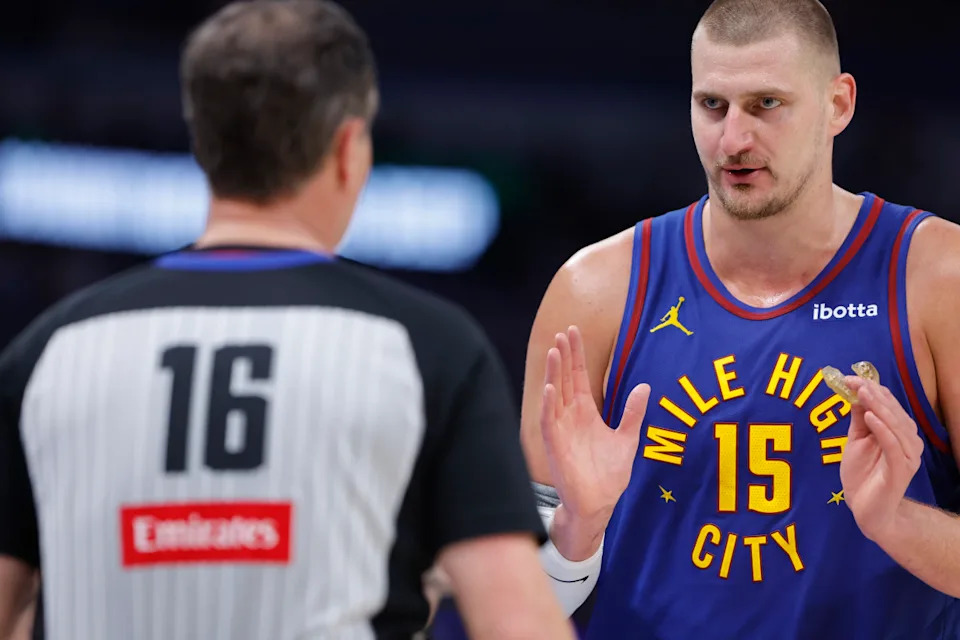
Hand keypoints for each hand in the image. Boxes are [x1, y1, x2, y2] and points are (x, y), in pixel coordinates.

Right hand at [539, 326, 650, 526]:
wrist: (597, 505)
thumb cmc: (608, 475)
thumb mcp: (627, 439)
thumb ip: (633, 413)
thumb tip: (645, 387)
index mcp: (585, 413)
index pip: (578, 376)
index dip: (577, 354)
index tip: (574, 331)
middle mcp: (570, 417)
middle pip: (565, 379)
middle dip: (564, 356)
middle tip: (564, 332)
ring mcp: (560, 430)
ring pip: (555, 395)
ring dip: (554, 374)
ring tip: (555, 351)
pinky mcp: (555, 446)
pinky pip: (549, 421)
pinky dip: (549, 405)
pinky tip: (550, 388)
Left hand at [840, 377, 923, 540]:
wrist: (866, 509)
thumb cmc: (863, 474)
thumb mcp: (856, 441)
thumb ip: (859, 420)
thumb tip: (856, 393)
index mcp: (898, 432)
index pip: (888, 405)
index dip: (871, 389)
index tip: (849, 378)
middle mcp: (908, 441)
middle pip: (893, 412)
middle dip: (873, 394)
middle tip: (854, 382)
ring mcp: (907, 456)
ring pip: (896, 425)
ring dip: (879, 407)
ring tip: (863, 393)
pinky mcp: (902, 470)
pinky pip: (895, 446)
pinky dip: (883, 429)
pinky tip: (871, 417)